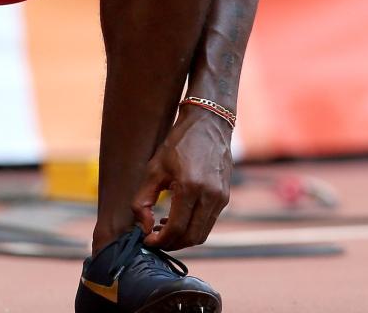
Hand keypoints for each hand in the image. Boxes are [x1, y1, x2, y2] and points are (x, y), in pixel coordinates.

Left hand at [131, 106, 233, 249]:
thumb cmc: (178, 143)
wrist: (208, 124)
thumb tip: (144, 228)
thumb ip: (143, 200)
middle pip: (191, 237)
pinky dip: (193, 227)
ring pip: (202, 233)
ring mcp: (221, 198)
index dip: (159, 241)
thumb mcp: (154, 169)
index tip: (146, 240)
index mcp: (190, 187)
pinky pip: (209, 222)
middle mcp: (210, 195)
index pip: (176, 228)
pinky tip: (177, 218)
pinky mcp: (225, 197)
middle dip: (171, 244)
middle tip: (154, 239)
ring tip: (163, 228)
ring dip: (182, 238)